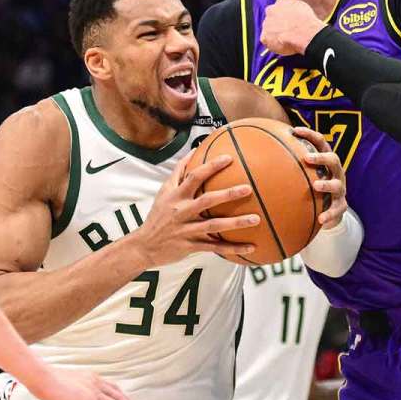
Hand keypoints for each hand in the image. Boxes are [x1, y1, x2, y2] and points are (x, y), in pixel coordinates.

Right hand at [24, 367, 141, 399]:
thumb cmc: (47, 380)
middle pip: (121, 398)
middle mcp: (96, 383)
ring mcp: (94, 393)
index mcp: (92, 377)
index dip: (123, 399)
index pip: (113, 389)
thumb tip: (70, 394)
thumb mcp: (65, 381)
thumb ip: (73, 388)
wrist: (42, 377)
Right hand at [129, 154, 258, 265]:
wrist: (144, 246)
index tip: (229, 159)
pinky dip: (233, 248)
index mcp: (176, 196)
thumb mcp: (164, 192)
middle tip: (248, 189)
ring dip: (236, 223)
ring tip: (256, 219)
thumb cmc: (158, 215)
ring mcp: (186, 230)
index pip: (194, 177)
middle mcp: (181, 211)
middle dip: (228, 194)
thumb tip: (193, 151)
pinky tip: (251, 247)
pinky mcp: (190, 246)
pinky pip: (215, 248)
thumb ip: (179, 173)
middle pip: (207, 200)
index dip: (211, 167)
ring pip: (214, 226)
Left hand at [260, 0, 325, 56]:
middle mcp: (270, 10)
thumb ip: (293, 7)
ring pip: (268, 29)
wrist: (304, 33)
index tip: (288, 21)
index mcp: (281, 2)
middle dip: (277, 23)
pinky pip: (267, 41)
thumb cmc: (306, 21)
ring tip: (286, 39)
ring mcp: (266, 24)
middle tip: (286, 31)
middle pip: (271, 17)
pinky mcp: (264, 36)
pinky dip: (273, 44)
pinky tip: (282, 44)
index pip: (278, 7)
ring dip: (274, 33)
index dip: (283, 15)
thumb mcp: (302, 7)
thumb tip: (292, 11)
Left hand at [291, 128, 347, 227]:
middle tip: (307, 158)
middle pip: (333, 159)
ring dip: (327, 184)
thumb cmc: (311, 187)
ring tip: (316, 186)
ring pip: (337, 185)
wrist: (329, 211)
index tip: (295, 131)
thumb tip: (256, 152)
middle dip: (321, 157)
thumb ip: (286, 164)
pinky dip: (329, 214)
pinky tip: (321, 219)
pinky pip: (337, 210)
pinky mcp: (341, 206)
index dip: (310, 135)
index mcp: (326, 162)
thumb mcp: (303, 175)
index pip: (321, 143)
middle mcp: (336, 173)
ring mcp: (340, 189)